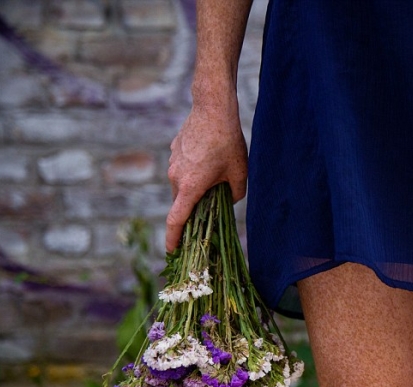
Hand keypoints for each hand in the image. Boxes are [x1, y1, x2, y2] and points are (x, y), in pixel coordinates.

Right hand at [166, 99, 247, 251]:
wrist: (212, 108)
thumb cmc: (228, 142)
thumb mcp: (239, 173)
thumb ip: (234, 195)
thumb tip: (227, 201)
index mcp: (190, 187)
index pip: (176, 220)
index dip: (173, 240)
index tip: (172, 253)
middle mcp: (175, 177)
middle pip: (182, 204)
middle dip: (194, 212)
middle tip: (211, 213)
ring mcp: (172, 163)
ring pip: (182, 186)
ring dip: (195, 191)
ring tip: (216, 179)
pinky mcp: (174, 152)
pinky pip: (183, 170)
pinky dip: (194, 174)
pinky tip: (211, 160)